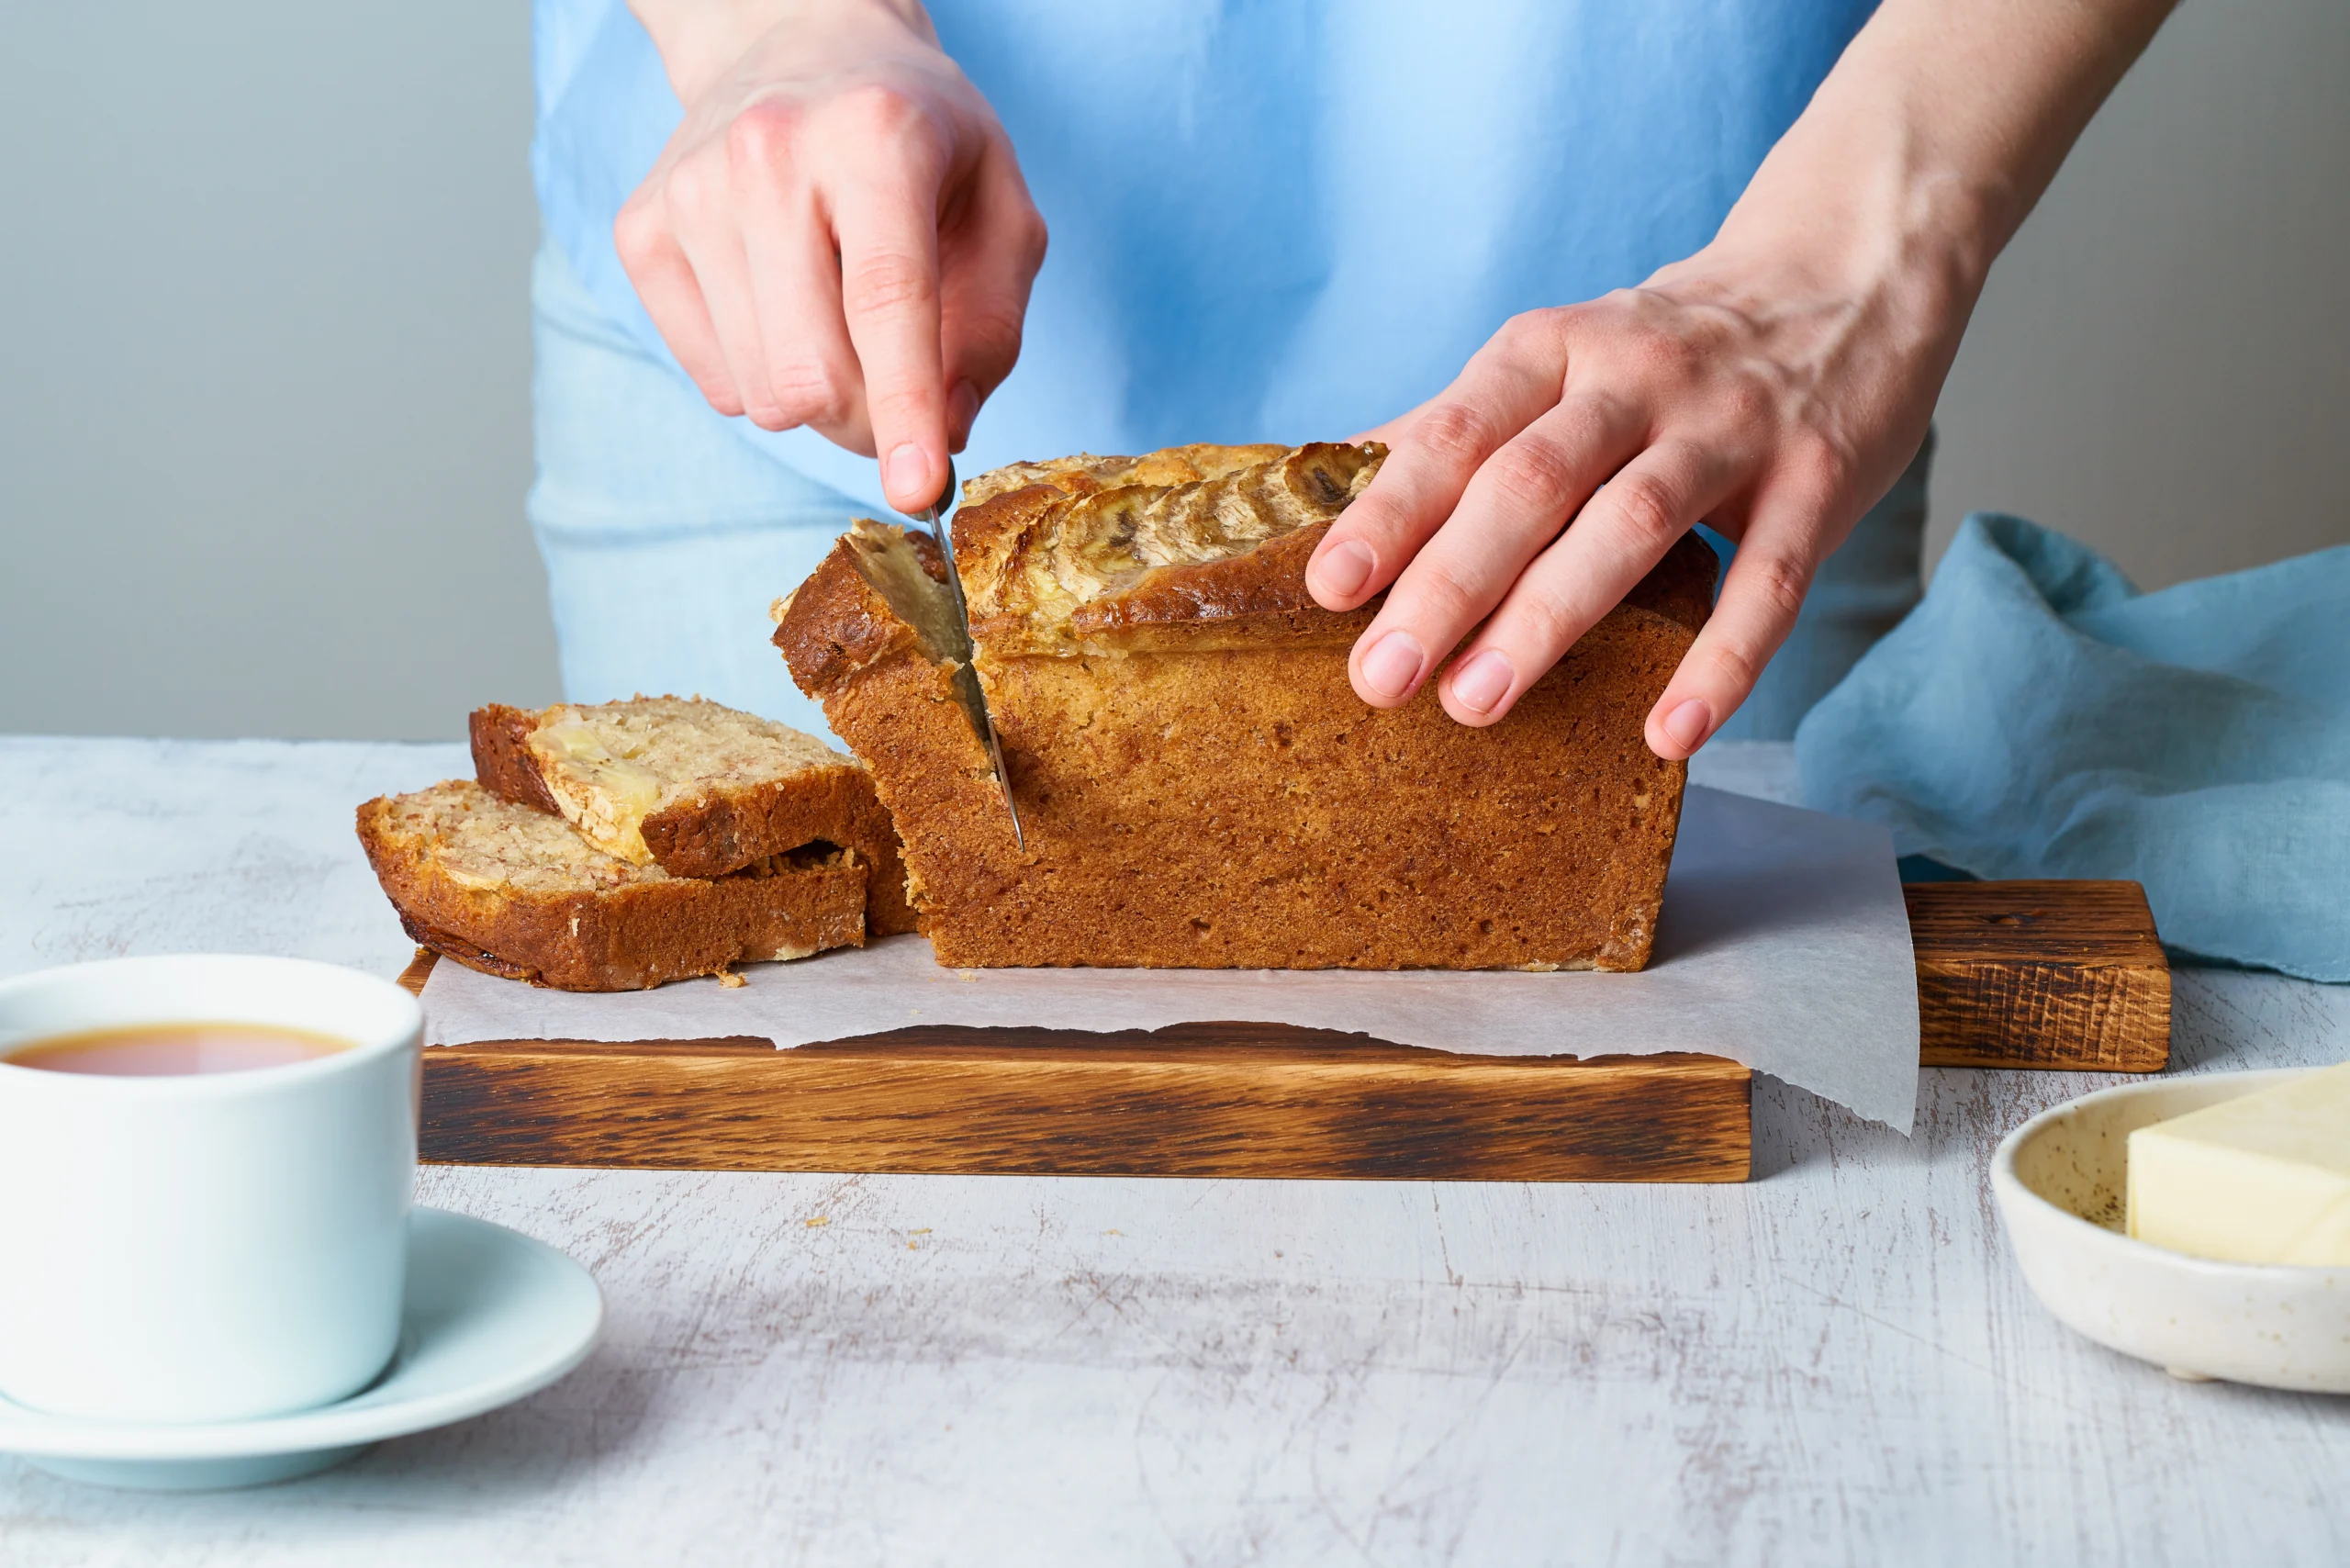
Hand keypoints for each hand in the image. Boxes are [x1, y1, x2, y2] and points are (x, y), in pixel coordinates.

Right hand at [618, 0, 1046, 513]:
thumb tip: (946, 433)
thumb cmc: (917, 139)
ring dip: (817, 400)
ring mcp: (691, 191)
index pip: (886, 301)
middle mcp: (770, 153)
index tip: (920, 491)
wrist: (799, 44)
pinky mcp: (641, 230)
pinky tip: (783, 305)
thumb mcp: (1001, 208)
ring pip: (761, 393)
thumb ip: (991, 326)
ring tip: (840, 327)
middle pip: (813, 373)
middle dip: (870, 420)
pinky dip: (762, 376)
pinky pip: (714, 381)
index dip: (905, 409)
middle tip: (899, 389)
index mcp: (876, 136)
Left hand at [1301, 0, 2172, 758]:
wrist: (1850, 267)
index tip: (1329, 587)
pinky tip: (1670, 733)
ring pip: (1630, 524)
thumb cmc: (1674, 342)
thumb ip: (1459, 420)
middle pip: (1529, 482)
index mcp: (1554, 348)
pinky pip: (1768, 580)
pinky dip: (1720, 660)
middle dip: (1448, 584)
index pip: (1457, 432)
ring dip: (1548, 620)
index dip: (1390, 510)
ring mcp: (1731, 426)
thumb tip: (1329, 477)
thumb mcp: (1560, 354)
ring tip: (1476, 705)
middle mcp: (1634, 377)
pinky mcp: (1818, 477)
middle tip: (1381, 678)